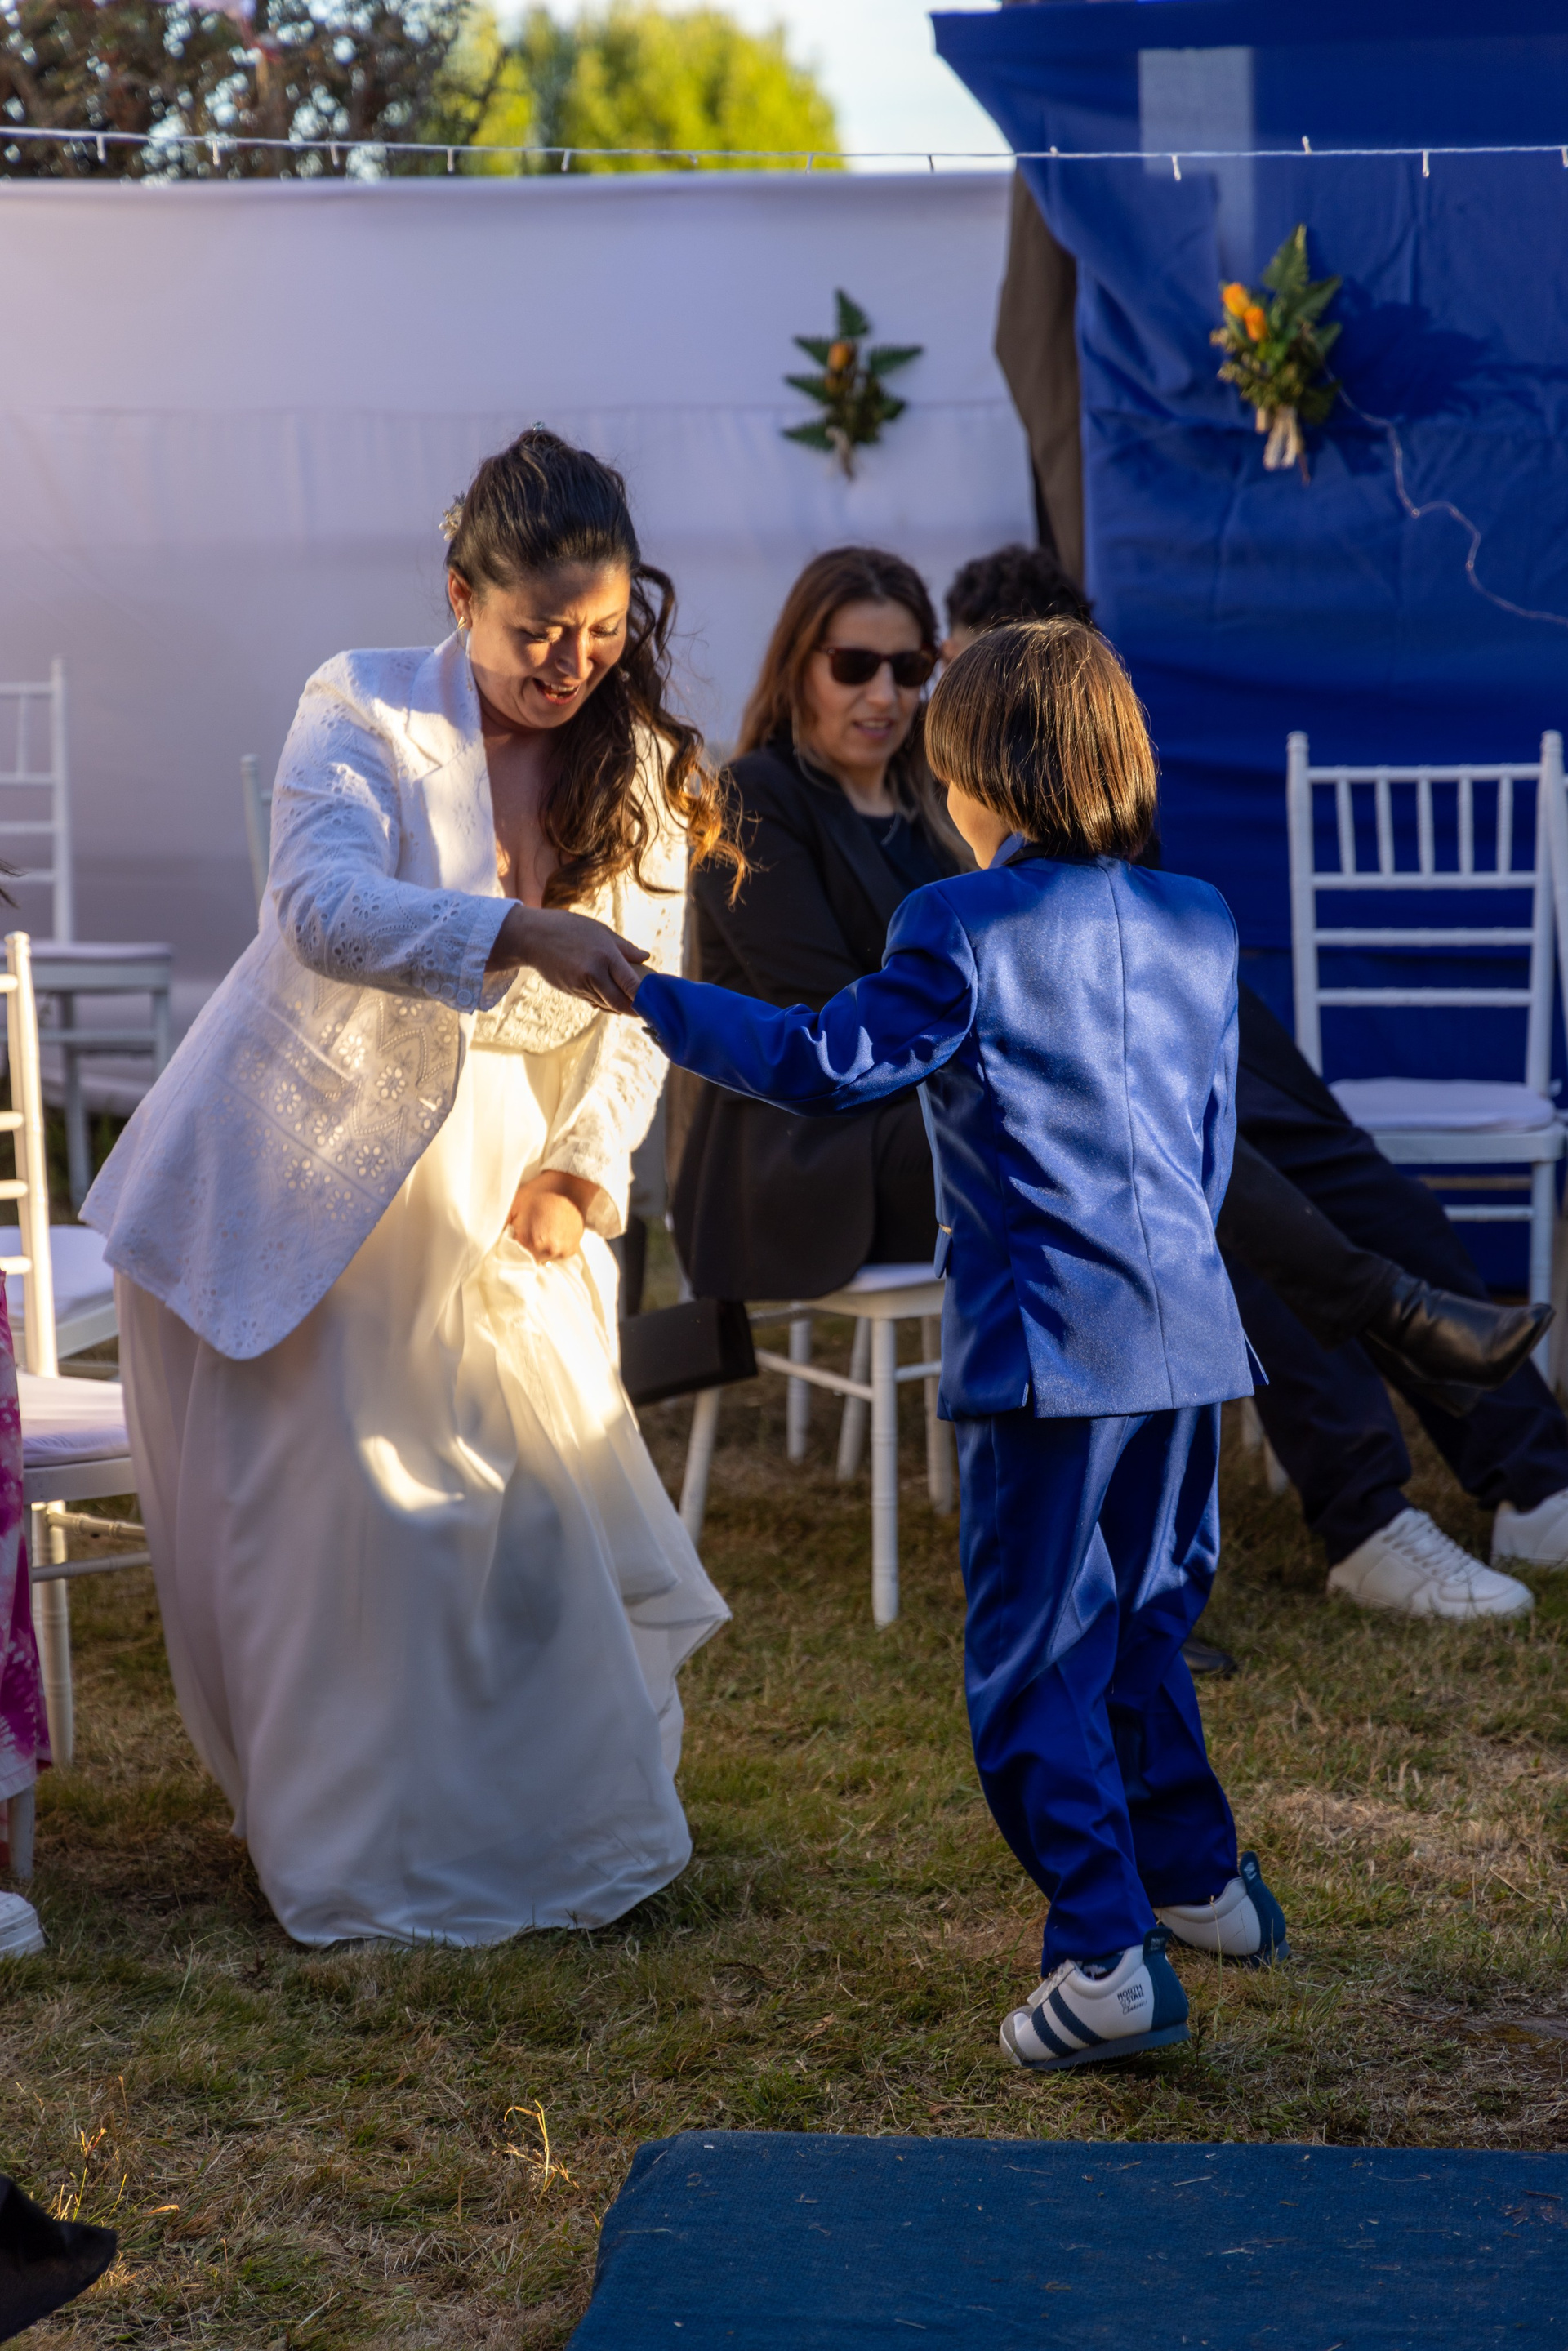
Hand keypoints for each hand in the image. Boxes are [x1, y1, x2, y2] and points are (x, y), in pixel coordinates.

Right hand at [488, 904, 647, 1011]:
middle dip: (634, 1010)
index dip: (645, 998)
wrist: (534, 937)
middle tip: (645, 1010)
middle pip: (620, 1003)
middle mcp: (594, 973)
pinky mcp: (573, 991)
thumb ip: (625, 947)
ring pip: (607, 1005)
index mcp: (606, 955)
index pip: (632, 985)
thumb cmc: (570, 928)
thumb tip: (646, 957)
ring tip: (630, 1002)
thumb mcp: (601, 931)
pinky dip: (604, 1001)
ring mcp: (581, 985)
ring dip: (619, 1006)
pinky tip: (609, 995)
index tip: (655, 1002)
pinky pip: (594, 1001)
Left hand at [506, 1170, 599, 1259]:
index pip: (514, 1258)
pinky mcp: (572, 1249)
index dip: (510, 1250)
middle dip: (524, 1250)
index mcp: (533, 1242)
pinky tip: (550, 1233)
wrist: (569, 1185)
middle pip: (529, 1261)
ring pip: (542, 1260)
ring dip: (538, 1251)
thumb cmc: (540, 1192)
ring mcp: (563, 1251)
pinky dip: (551, 1248)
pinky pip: (556, 1256)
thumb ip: (501, 1226)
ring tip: (539, 1232)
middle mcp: (550, 1250)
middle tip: (524, 1233)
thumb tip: (493, 1241)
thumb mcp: (514, 1204)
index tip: (510, 1240)